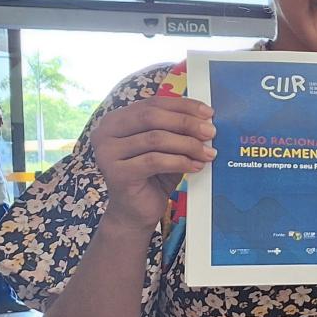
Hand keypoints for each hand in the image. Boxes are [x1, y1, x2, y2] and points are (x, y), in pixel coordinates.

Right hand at [91, 96, 215, 233]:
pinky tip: (196, 166)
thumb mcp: (167, 148)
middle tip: (211, 132)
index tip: (208, 113)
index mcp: (116, 119)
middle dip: (186, 123)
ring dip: (188, 144)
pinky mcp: (116, 173)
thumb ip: (178, 131)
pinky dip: (180, 161)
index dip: (183, 105)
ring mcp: (107, 152)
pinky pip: (154, 161)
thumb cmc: (153, 177)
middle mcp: (105, 132)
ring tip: (208, 153)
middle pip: (152, 117)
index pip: (153, 103)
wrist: (136, 212)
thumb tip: (206, 120)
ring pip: (155, 138)